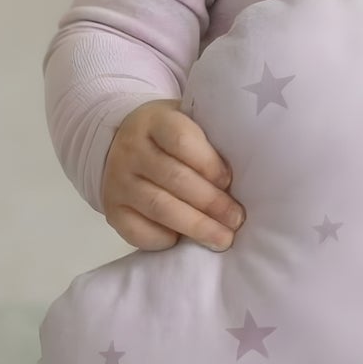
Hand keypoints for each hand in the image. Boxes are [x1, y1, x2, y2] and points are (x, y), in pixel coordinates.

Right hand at [102, 98, 247, 251]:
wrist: (123, 140)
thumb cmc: (172, 135)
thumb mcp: (189, 122)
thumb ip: (211, 141)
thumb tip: (250, 178)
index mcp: (155, 121)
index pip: (181, 140)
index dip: (209, 163)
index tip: (230, 180)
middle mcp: (131, 149)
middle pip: (174, 178)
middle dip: (211, 202)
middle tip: (237, 220)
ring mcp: (117, 180)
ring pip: (159, 207)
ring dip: (195, 226)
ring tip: (222, 238)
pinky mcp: (112, 209)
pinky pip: (137, 231)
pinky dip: (163, 239)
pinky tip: (184, 242)